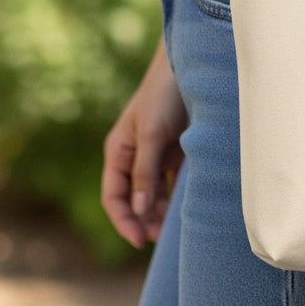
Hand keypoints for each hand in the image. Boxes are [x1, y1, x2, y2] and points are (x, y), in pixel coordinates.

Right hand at [101, 40, 187, 247]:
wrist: (189, 65)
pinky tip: (188, 206)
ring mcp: (156, 152)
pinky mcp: (176, 148)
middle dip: (145, 220)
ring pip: (155, 192)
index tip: (141, 240)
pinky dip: (177, 194)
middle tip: (162, 238)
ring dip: (162, 210)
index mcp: (119, 151)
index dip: (124, 220)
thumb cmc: (163, 95)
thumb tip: (139, 210)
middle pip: (135, 198)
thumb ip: (145, 172)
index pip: (114, 196)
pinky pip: (174, 179)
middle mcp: (134, 155)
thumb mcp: (152, 134)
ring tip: (176, 226)